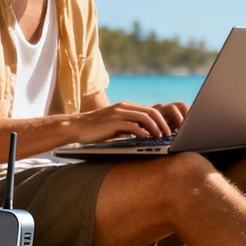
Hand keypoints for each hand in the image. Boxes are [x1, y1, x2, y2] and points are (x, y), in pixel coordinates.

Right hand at [67, 101, 183, 143]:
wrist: (77, 126)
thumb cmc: (96, 129)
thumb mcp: (115, 125)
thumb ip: (129, 126)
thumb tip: (144, 134)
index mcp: (126, 107)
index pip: (150, 110)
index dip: (162, 119)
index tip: (168, 130)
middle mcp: (124, 107)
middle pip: (151, 112)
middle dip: (163, 123)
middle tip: (168, 134)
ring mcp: (119, 114)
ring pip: (145, 117)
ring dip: (155, 128)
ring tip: (160, 137)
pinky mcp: (113, 122)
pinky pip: (133, 125)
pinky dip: (142, 132)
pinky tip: (147, 138)